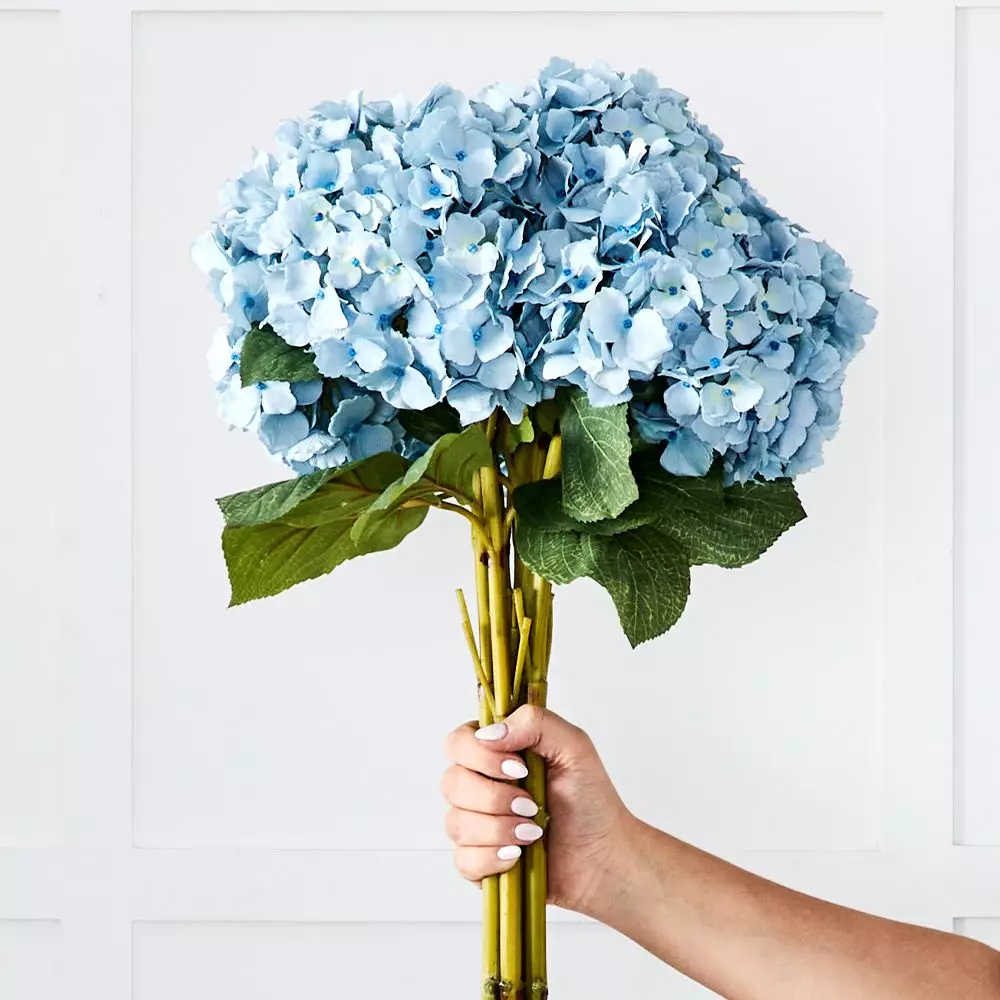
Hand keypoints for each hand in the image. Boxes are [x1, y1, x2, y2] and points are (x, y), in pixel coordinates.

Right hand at [441, 704, 632, 914]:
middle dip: (494, 797)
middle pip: (451, 782)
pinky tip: (518, 856)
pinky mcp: (477, 861)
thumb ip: (535, 722)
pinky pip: (463, 860)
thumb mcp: (574, 747)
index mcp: (497, 752)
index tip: (518, 768)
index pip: (458, 742)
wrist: (603, 858)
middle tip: (531, 805)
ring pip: (455, 823)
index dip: (480, 756)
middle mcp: (480, 784)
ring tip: (532, 833)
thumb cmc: (591, 801)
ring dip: (498, 829)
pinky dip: (493, 858)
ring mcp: (475, 824)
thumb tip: (489, 734)